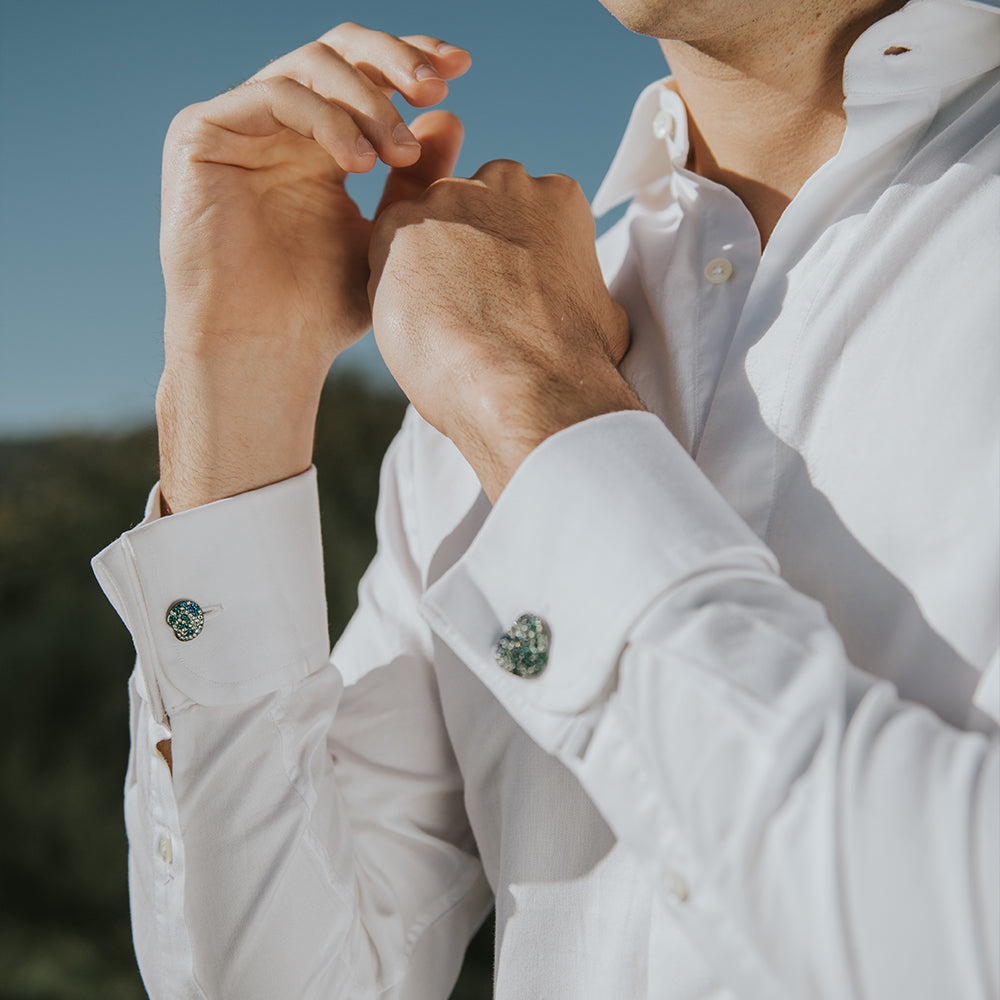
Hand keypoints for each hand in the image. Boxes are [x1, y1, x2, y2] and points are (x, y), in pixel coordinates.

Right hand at [156, 24, 468, 511]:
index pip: (367, 74)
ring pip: (309, 65)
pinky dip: (324, 119)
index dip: (411, 58)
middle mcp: (280, 125)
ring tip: (400, 155)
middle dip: (394, 58)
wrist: (266, 350)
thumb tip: (452, 114)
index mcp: (321, 142)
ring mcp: (240, 124)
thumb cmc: (325, 310)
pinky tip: (359, 163)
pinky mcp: (201, 133)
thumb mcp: (389, 237)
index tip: (462, 66)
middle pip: (339, 49)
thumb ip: (417, 179)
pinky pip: (272, 96)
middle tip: (436, 84)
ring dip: (365, 100)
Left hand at [368, 160, 641, 501]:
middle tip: (472, 302)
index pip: (520, 207)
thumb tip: (579, 301)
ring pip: (426, 223)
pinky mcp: (399, 226)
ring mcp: (450, 198)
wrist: (527, 385)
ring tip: (443, 318)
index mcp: (558, 197)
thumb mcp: (601, 309)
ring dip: (428, 263)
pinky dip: (395, 284)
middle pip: (472, 204)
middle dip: (467, 246)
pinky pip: (386, 249)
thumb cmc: (573, 362)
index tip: (507, 288)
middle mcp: (504, 182)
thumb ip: (577, 283)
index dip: (509, 252)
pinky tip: (418, 319)